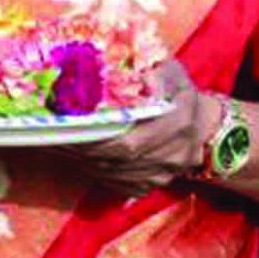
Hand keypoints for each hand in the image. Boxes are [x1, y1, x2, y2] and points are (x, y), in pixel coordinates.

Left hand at [70, 59, 209, 194]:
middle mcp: (172, 154)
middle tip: (54, 137)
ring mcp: (161, 174)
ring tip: (60, 144)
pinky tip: (77, 157)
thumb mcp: (172, 73)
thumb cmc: (179, 95)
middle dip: (82, 149)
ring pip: (112, 173)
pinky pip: (115, 183)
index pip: (129, 142)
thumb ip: (155, 71)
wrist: (204, 128)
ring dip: (82, 160)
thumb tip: (138, 74)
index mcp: (178, 122)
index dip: (97, 140)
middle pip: (117, 159)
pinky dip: (94, 170)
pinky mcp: (150, 186)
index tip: (70, 131)